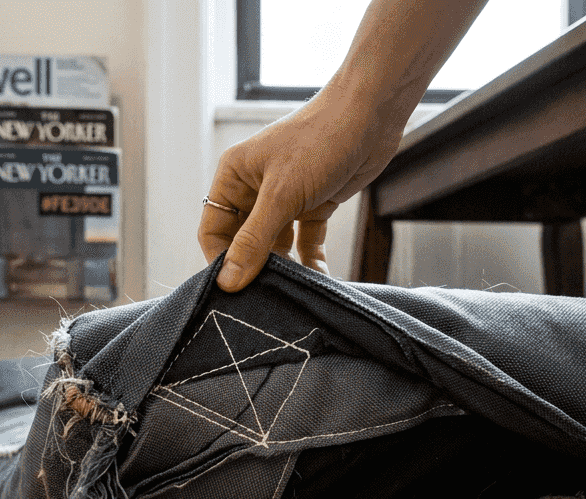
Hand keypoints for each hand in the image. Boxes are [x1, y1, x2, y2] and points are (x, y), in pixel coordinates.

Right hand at [198, 86, 406, 291]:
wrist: (371, 113)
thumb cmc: (320, 139)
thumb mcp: (281, 195)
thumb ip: (254, 240)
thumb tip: (228, 281)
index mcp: (234, 176)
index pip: (214, 229)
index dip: (220, 260)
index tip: (234, 291)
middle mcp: (255, 188)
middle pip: (243, 241)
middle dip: (253, 267)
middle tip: (264, 297)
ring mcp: (286, 198)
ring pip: (274, 244)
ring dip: (282, 268)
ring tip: (290, 291)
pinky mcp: (314, 204)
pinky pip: (305, 241)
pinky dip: (309, 260)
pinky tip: (317, 279)